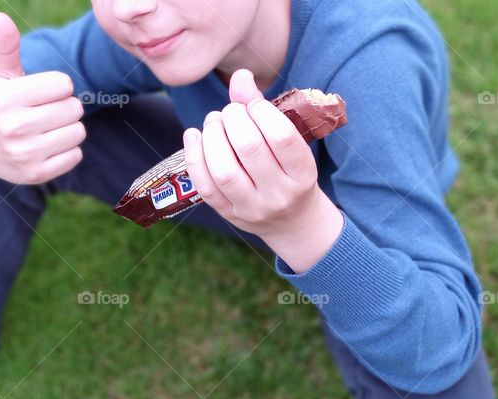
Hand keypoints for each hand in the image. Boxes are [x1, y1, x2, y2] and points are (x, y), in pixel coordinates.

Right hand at [0, 12, 84, 184]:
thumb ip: (5, 46)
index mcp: (6, 99)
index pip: (64, 84)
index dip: (56, 86)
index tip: (40, 92)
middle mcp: (14, 128)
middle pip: (74, 108)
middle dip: (63, 106)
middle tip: (42, 112)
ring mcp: (25, 155)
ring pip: (78, 132)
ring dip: (68, 128)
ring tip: (45, 128)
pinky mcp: (36, 175)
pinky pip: (76, 155)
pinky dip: (67, 150)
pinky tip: (46, 146)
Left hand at [183, 69, 343, 271]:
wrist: (292, 222)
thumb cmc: (291, 172)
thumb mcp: (291, 143)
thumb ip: (264, 109)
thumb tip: (239, 75)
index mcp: (303, 173)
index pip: (282, 136)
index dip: (261, 111)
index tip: (253, 105)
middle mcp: (279, 193)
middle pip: (249, 148)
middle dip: (233, 118)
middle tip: (229, 112)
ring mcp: (253, 207)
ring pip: (224, 170)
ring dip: (212, 136)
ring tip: (214, 122)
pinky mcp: (229, 215)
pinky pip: (205, 186)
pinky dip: (194, 156)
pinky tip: (194, 136)